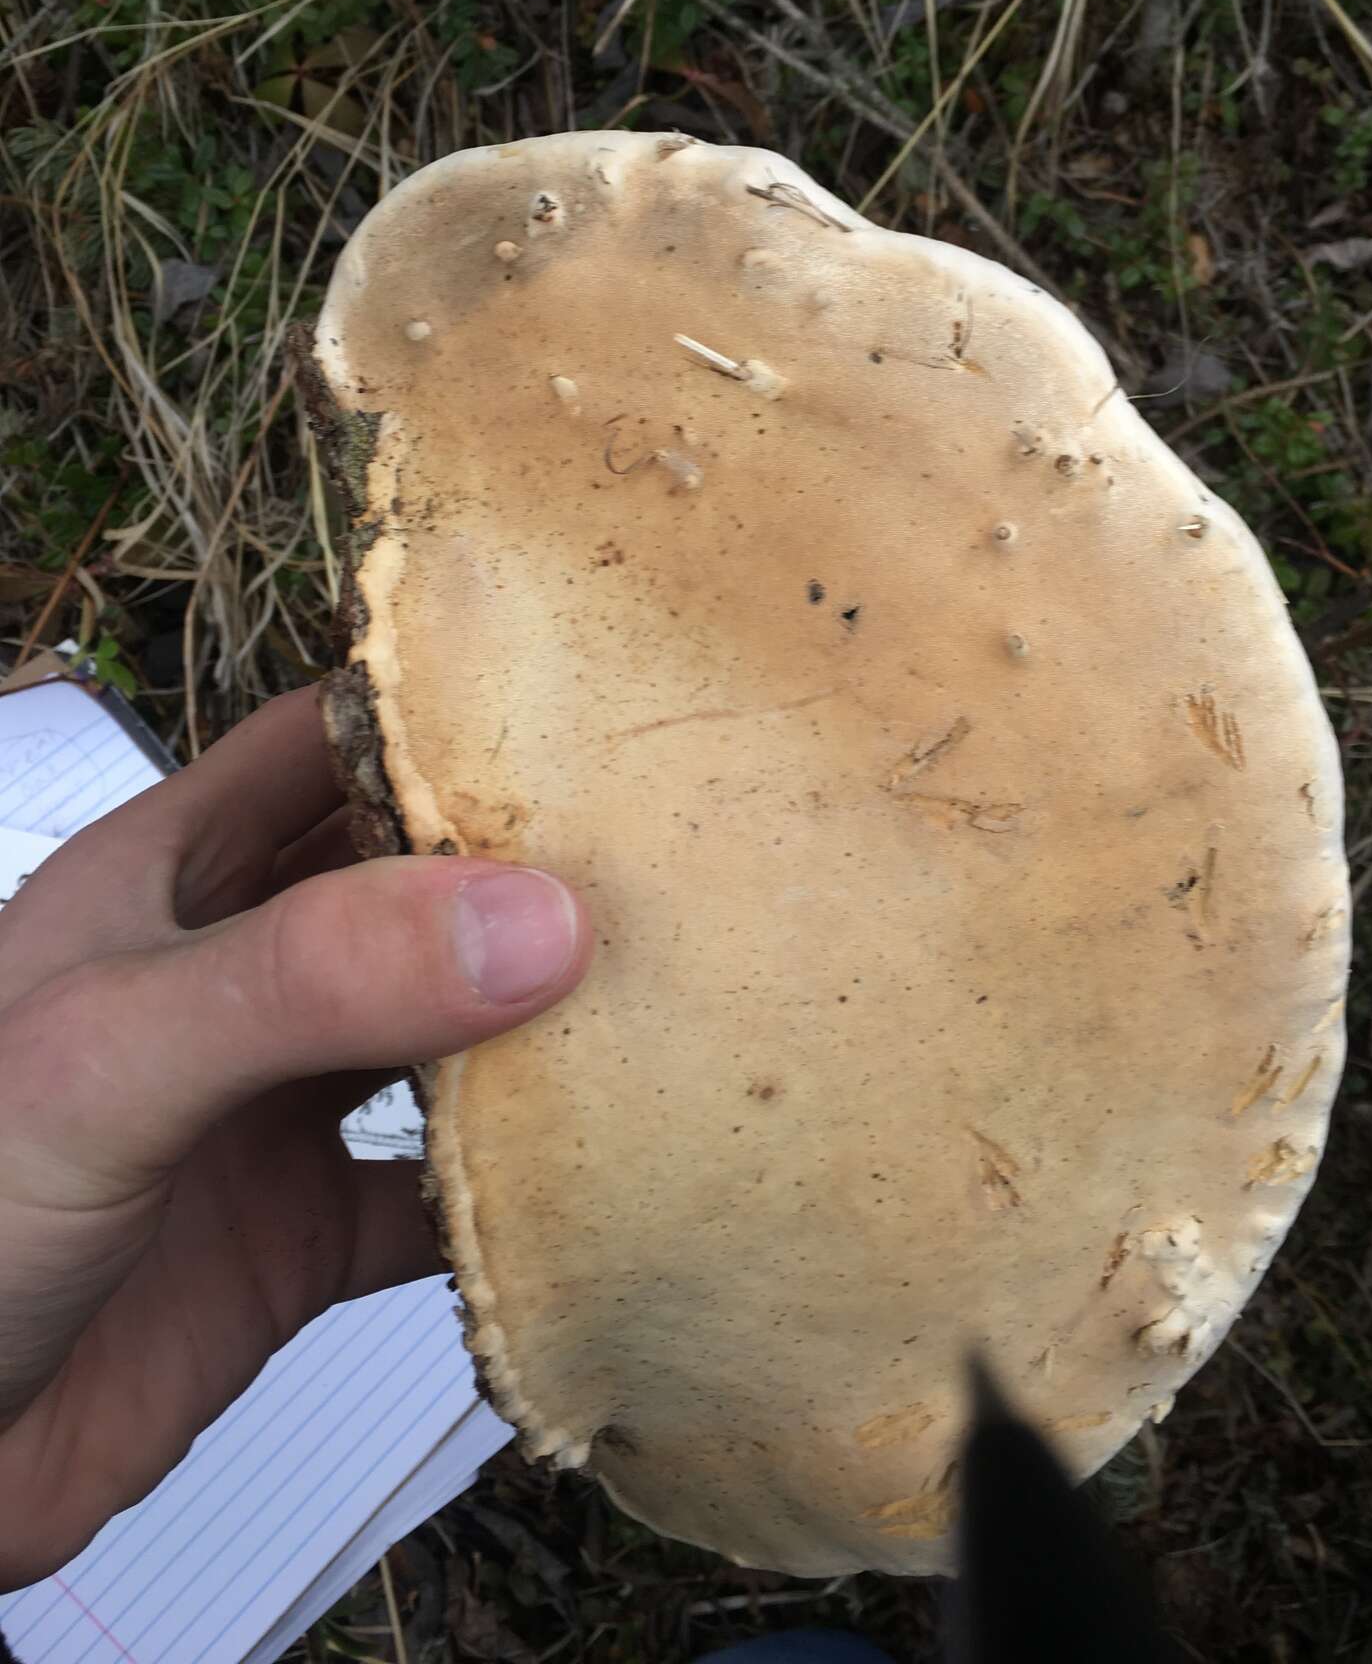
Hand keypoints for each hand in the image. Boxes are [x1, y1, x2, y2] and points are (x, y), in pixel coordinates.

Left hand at [0, 686, 590, 1586]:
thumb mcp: (116, 1047)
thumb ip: (313, 975)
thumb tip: (543, 919)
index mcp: (171, 879)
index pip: (325, 743)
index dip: (442, 712)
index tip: (594, 707)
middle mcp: (235, 979)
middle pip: (408, 888)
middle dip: (525, 870)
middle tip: (678, 855)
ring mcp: (268, 1110)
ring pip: (441, 1038)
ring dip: (538, 1030)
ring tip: (675, 998)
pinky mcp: (297, 1240)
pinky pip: (439, 1204)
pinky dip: (519, 1203)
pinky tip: (604, 1186)